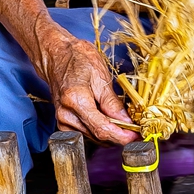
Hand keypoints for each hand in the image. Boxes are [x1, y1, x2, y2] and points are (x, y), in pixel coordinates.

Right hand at [34, 25, 137, 144]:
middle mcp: (66, 114)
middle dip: (119, 136)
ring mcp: (63, 120)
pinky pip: (86, 134)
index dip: (121, 136)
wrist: (57, 56)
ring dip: (110, 135)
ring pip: (93, 137)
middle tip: (135, 131)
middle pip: (98, 136)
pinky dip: (100, 131)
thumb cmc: (77, 59)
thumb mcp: (100, 76)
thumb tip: (126, 121)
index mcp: (75, 100)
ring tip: (125, 125)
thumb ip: (112, 102)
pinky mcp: (63, 123)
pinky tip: (109, 123)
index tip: (136, 136)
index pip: (102, 128)